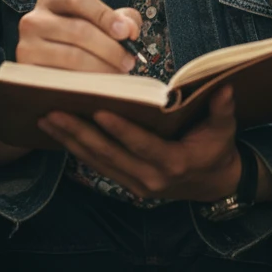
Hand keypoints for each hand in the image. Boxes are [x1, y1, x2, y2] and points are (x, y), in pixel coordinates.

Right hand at [17, 0, 141, 73]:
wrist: (48, 68)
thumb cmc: (78, 42)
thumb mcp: (98, 22)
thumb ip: (121, 19)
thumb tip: (128, 29)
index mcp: (52, 0)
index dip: (105, 15)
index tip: (125, 33)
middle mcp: (33, 20)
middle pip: (78, 29)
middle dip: (109, 48)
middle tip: (128, 62)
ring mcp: (26, 46)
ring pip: (71, 56)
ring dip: (101, 67)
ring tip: (117, 74)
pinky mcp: (26, 73)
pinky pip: (61, 78)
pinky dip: (84, 83)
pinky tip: (98, 85)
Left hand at [39, 87, 241, 201]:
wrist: (214, 184)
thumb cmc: (217, 149)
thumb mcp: (224, 129)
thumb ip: (222, 108)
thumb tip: (224, 86)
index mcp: (173, 163)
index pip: (141, 144)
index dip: (119, 129)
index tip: (97, 110)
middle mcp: (150, 179)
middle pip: (109, 154)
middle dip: (79, 132)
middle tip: (53, 110)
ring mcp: (136, 185)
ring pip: (97, 161)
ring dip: (70, 140)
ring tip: (46, 118)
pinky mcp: (127, 184)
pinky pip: (98, 166)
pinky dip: (77, 149)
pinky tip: (59, 133)